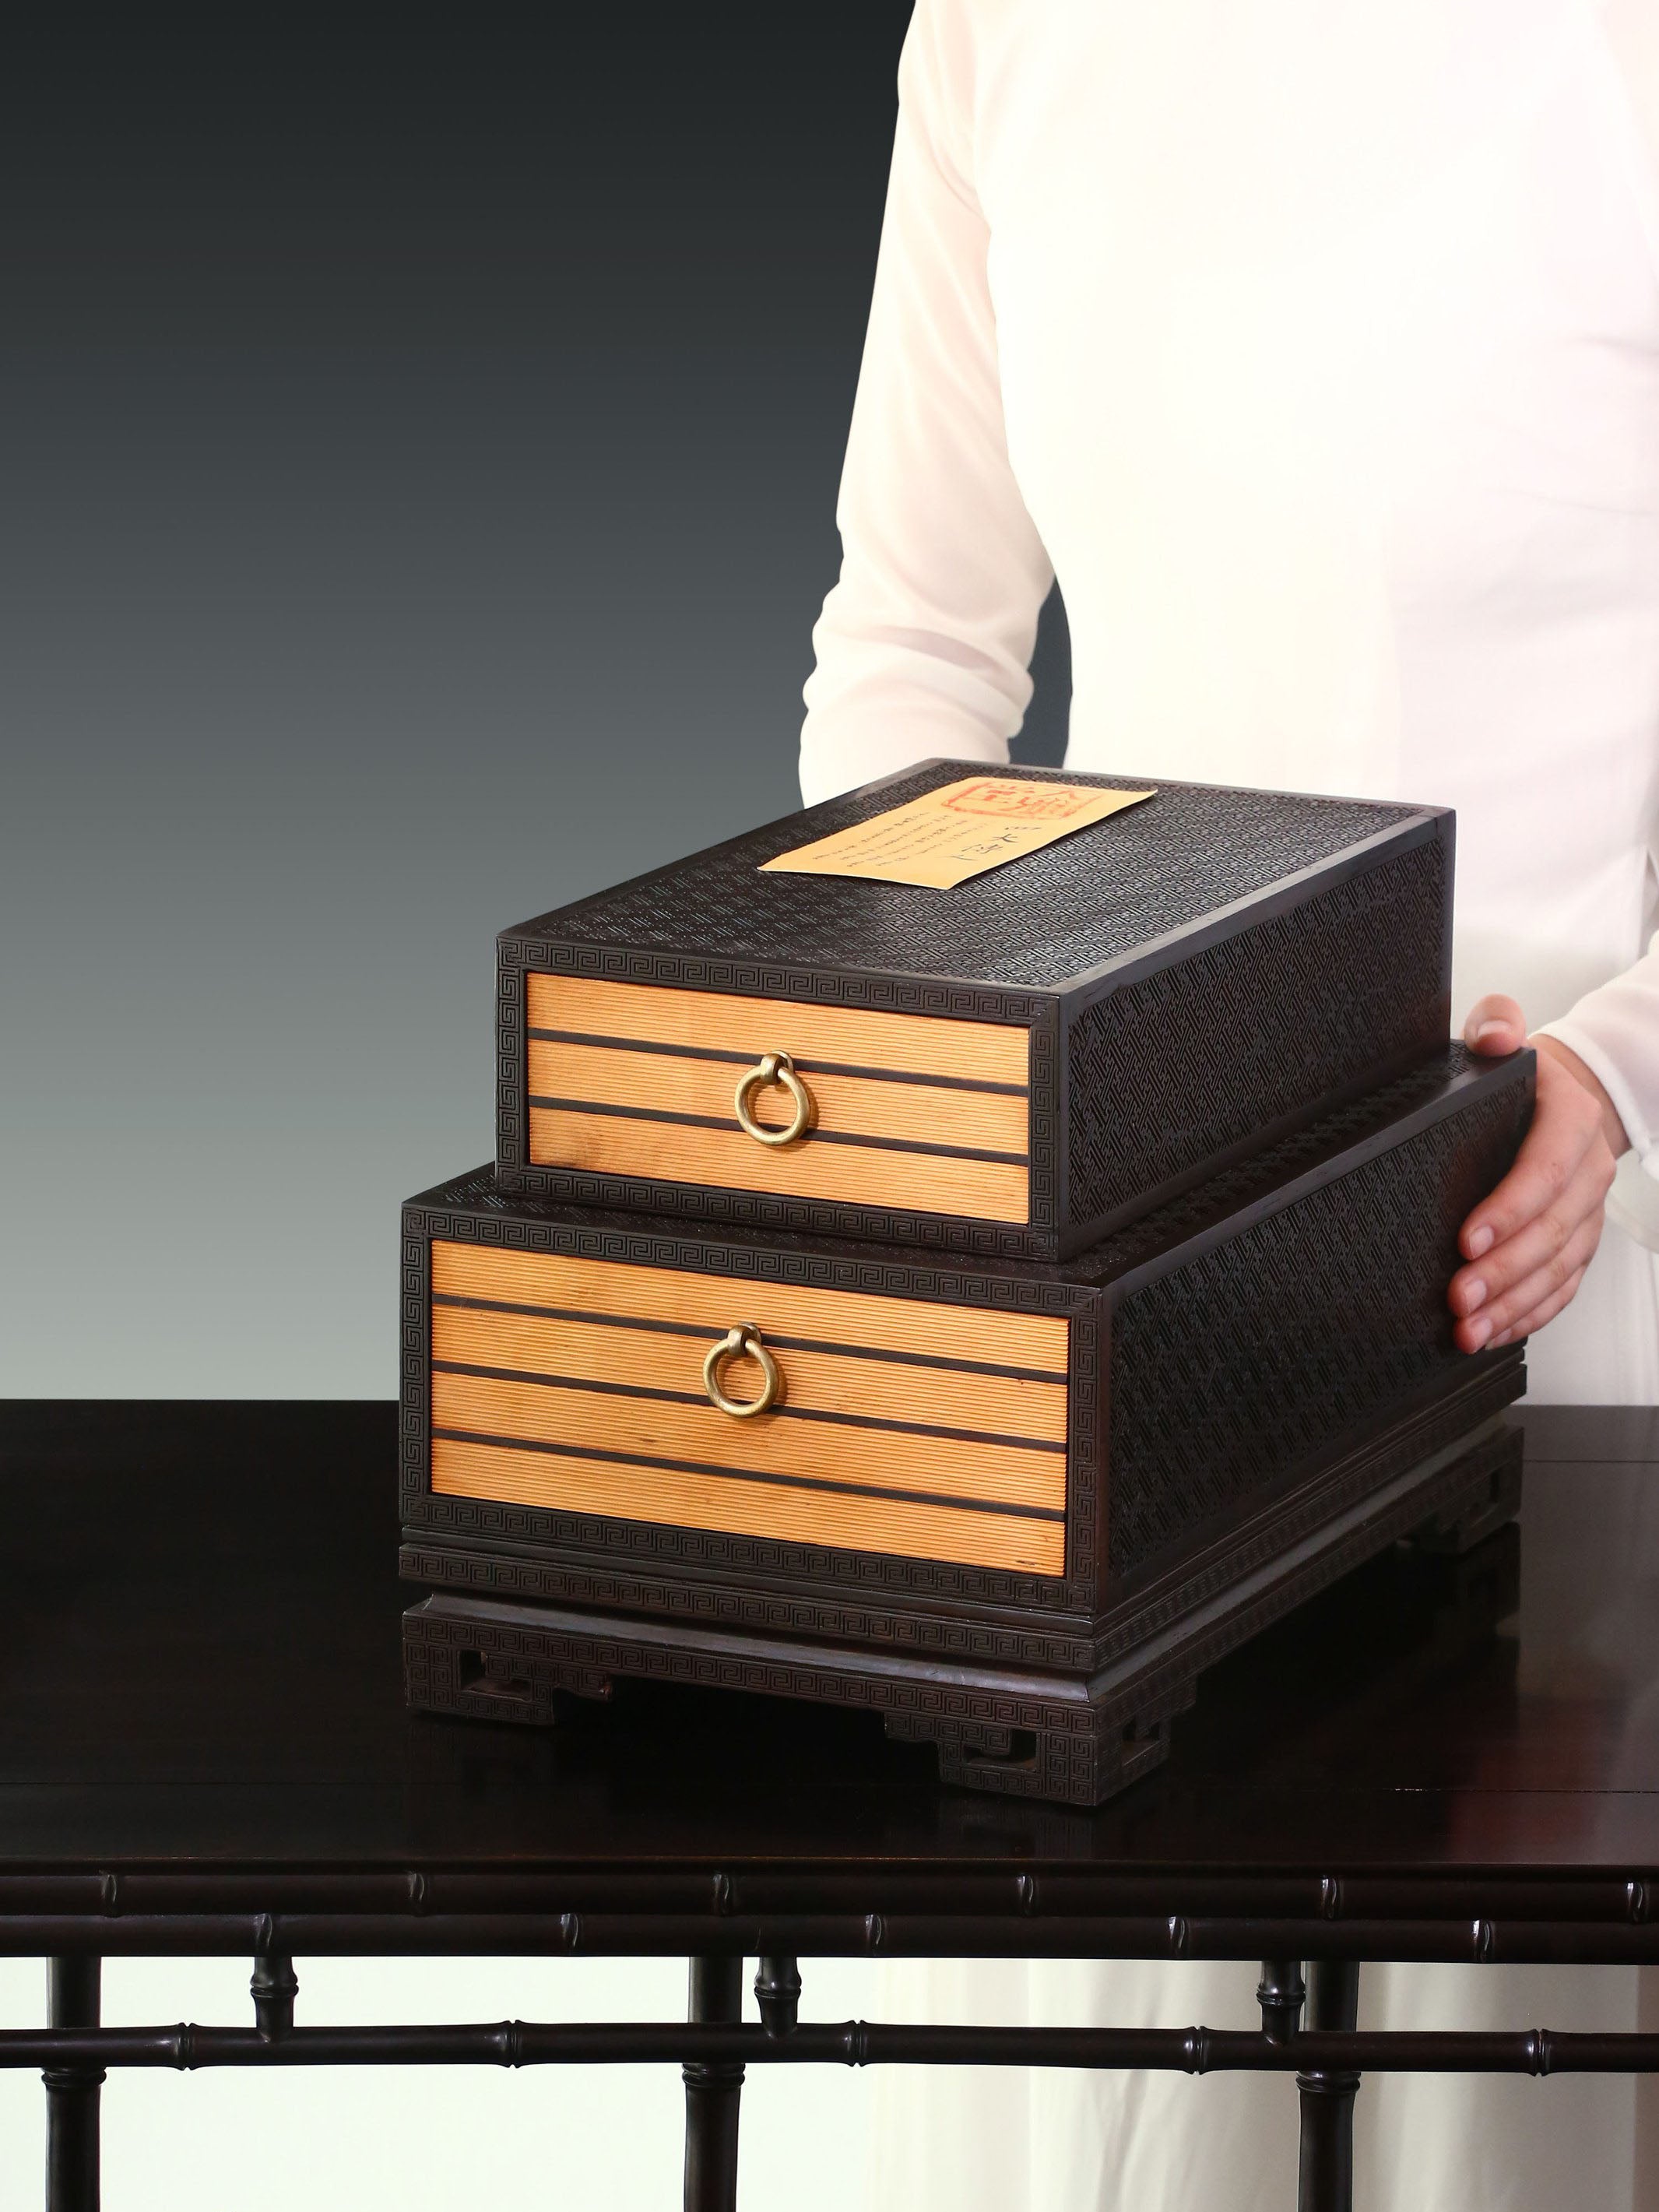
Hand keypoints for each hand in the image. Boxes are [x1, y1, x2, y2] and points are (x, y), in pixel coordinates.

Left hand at [1449, 996, 1627, 1352]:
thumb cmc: (1527, 1076)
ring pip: (1558, 1268)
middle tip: (1458, 1297)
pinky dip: (1530, 1314)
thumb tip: (1492, 1035)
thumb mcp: (1507, 1034)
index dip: (1509, 1209)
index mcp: (1572, 1120)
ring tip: (1468, 1329)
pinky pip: (1562, 1287)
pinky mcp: (1578, 1243)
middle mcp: (1588, 1171)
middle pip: (1551, 1231)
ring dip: (1513, 1304)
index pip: (1546, 1171)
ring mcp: (1587, 1213)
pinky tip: (1494, 1332)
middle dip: (1504, 1271)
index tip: (1466, 1239)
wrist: (1567, 1096)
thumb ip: (1497, 1024)